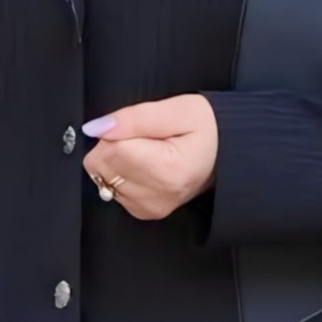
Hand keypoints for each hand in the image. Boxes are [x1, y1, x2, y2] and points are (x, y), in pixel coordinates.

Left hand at [81, 94, 218, 219]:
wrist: (226, 155)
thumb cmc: (208, 130)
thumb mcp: (176, 109)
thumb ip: (134, 118)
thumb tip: (95, 128)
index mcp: (166, 170)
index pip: (110, 149)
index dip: (118, 130)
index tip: (141, 127)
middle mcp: (156, 196)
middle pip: (101, 165)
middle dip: (114, 144)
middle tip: (146, 138)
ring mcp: (148, 208)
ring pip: (101, 176)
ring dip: (118, 160)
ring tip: (149, 152)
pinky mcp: (142, 212)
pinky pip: (109, 186)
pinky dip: (122, 173)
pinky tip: (146, 166)